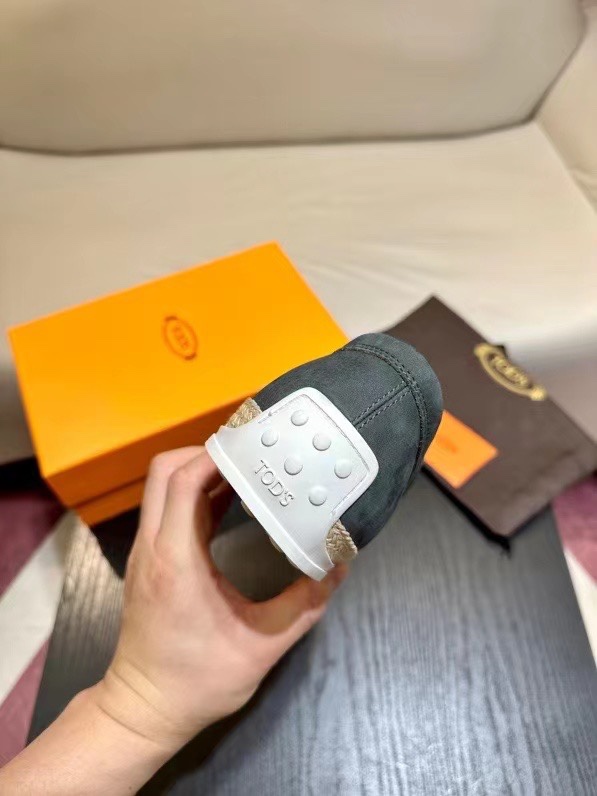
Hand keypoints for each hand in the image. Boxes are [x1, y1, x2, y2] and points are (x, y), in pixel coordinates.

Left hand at [95, 447, 346, 753]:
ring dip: (200, 471)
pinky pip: (166, 508)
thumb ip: (304, 605)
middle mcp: (153, 546)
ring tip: (248, 470)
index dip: (215, 455)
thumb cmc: (198, 681)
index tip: (254, 445)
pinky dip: (195, 493)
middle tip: (251, 455)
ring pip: (162, 487)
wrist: (144, 710)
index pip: (182, 483)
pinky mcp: (149, 560)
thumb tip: (339, 565)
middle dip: (206, 453)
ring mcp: (145, 552)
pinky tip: (231, 500)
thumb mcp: (262, 647)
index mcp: (176, 560)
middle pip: (164, 471)